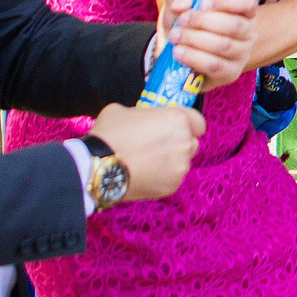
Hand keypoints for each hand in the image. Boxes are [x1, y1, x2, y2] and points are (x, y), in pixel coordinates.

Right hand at [85, 102, 204, 201]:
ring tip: (147, 162)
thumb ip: (142, 113)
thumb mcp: (123, 110)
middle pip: (191, 142)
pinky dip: (162, 177)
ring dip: (170, 161)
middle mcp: (185, 142)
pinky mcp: (172, 186)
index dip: (187, 124)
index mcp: (177, 120)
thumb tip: (142, 118)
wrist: (98, 167)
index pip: (198, 122)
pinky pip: (172, 178)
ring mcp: (180, 166)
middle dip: (178, 143)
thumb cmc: (110, 134)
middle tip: (157, 146)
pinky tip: (143, 174)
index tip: (174, 128)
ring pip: (182, 162)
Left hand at [160, 0, 256, 90]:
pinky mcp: (231, 73)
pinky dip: (194, 58)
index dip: (227, 1)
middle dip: (204, 21)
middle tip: (182, 20)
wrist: (180, 50)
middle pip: (236, 25)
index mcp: (242, 10)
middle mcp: (248, 32)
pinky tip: (179, 52)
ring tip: (175, 36)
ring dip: (195, 39)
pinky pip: (216, 66)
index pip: (247, 2)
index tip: (203, 3)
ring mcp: (242, 54)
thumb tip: (181, 6)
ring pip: (224, 46)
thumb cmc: (186, 22)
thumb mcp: (180, 2)